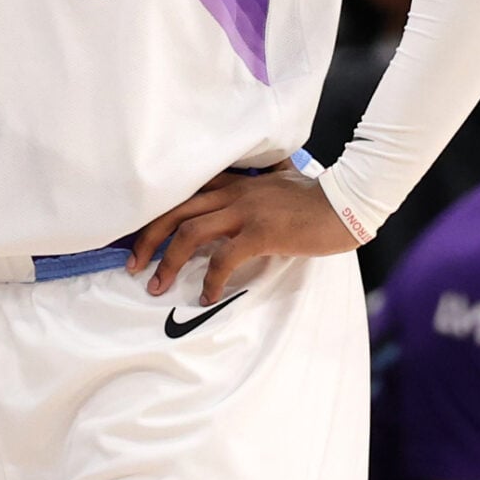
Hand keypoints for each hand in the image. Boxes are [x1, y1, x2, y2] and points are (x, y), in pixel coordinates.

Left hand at [127, 166, 358, 303]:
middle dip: (147, 240)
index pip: (181, 194)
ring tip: (158, 287)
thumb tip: (244, 196)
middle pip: (173, 212)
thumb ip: (254, 185)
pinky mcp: (260, 232)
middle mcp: (231, 192)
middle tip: (133, 267)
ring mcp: (244, 211)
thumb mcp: (277, 183)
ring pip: (189, 234)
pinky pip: (223, 259)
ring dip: (168, 263)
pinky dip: (209, 280)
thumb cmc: (314, 197)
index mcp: (232, 182)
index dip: (155, 215)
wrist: (345, 203)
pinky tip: (206, 296)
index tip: (139, 239)